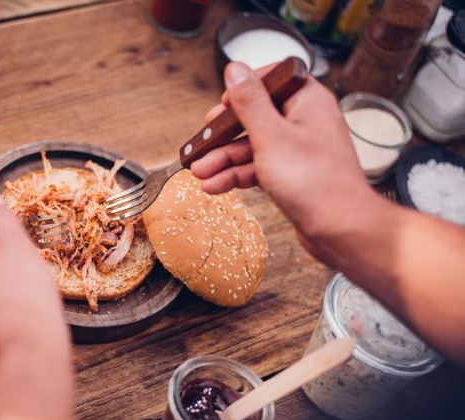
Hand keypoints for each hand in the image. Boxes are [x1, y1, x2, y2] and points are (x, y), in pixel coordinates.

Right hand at [189, 62, 379, 255]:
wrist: (339, 229)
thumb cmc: (314, 182)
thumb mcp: (271, 136)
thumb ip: (249, 102)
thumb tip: (236, 69)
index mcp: (307, 101)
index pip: (273, 79)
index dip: (245, 89)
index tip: (223, 103)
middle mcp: (304, 122)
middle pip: (255, 117)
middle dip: (224, 133)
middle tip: (203, 139)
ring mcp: (298, 150)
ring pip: (252, 146)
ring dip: (224, 159)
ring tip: (199, 172)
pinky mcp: (291, 175)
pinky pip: (258, 168)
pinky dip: (236, 176)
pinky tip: (215, 185)